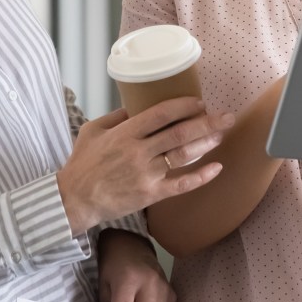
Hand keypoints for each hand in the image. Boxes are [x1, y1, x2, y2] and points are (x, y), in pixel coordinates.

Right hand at [57, 98, 230, 234]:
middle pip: (179, 133)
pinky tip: (216, 168)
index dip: (183, 106)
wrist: (74, 199)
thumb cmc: (82, 163)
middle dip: (207, 122)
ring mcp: (146, 174)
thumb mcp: (93, 130)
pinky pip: (181, 185)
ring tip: (221, 134)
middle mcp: (138, 152)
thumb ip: (117, 116)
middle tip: (226, 116)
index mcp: (125, 133)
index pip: (161, 114)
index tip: (199, 102)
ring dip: (206, 143)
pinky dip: (201, 177)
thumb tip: (139, 104)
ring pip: (183, 155)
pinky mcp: (150, 194)